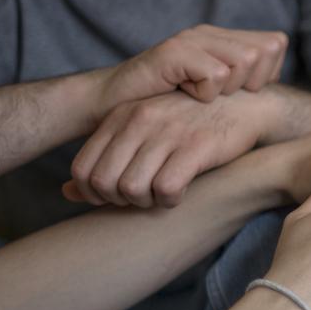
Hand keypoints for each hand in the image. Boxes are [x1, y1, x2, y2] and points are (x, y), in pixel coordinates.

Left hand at [65, 90, 278, 206]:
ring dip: (146, 203)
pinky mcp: (196, 147)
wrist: (243, 106)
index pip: (83, 168)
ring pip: (132, 189)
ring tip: (161, 195)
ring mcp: (167, 132)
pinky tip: (181, 193)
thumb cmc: (190, 124)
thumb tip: (67, 193)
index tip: (116, 198)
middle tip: (142, 199)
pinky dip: (170, 201)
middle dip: (120, 201)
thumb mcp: (141, 132)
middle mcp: (139, 120)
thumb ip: (105, 159)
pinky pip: (166, 189)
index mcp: (120, 116)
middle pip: (105, 183)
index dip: (94, 195)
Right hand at [94, 25, 287, 116]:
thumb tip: (276, 83)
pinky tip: (185, 94)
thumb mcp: (215, 98)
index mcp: (224, 40)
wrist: (116, 110)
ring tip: (202, 96)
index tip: (244, 93)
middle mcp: (210, 34)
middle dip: (251, 83)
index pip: (275, 44)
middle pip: (263, 52)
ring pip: (243, 60)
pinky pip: (214, 74)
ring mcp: (191, 40)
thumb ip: (244, 85)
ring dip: (227, 89)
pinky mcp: (174, 52)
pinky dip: (204, 93)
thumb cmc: (169, 109)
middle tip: (222, 97)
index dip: (269, 74)